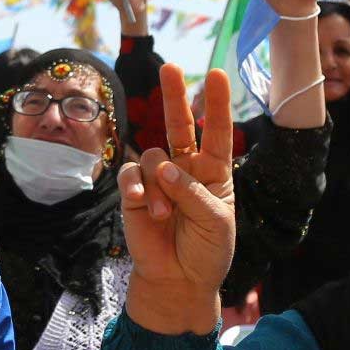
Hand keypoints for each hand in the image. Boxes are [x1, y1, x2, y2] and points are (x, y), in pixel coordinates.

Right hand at [120, 65, 234, 335]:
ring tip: (167, 215)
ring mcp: (158, 179)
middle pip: (179, 125)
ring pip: (154, 155)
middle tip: (170, 67)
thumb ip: (194, 193)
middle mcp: (186, 168)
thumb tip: (166, 169)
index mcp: (214, 172)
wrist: (179, 281)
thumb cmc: (207, 252)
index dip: (216, 104)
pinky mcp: (135, 192)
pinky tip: (144, 203)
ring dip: (160, 183)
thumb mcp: (216, 223)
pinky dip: (138, 186)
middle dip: (174, 96)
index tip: (217, 74)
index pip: (217, 132)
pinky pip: (132, 174)